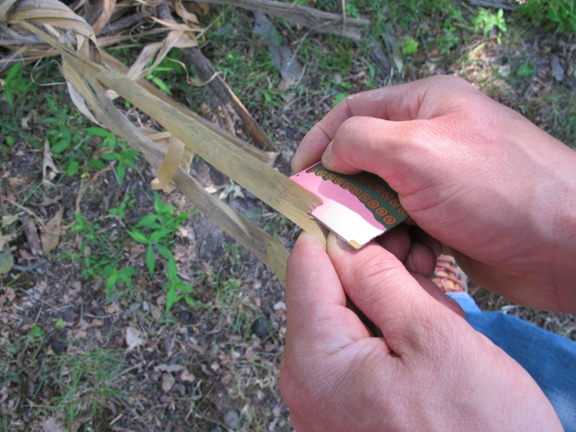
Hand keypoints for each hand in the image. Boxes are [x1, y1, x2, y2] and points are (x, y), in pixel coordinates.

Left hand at [279, 232, 561, 431]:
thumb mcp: (435, 340)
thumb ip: (381, 281)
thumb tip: (342, 238)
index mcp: (315, 361)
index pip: (306, 264)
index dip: (342, 232)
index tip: (380, 221)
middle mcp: (305, 382)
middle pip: (326, 290)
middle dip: (375, 273)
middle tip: (423, 273)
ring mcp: (323, 399)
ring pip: (347, 317)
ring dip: (390, 304)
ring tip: (435, 318)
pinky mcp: (346, 407)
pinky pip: (358, 349)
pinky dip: (390, 334)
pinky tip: (426, 343)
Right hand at [292, 76, 575, 311]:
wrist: (569, 245)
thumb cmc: (496, 188)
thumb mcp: (417, 151)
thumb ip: (360, 142)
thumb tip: (329, 155)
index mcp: (423, 105)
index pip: (352, 113)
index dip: (319, 142)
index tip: (298, 178)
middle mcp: (429, 140)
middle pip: (363, 165)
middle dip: (349, 198)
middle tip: (338, 227)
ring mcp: (439, 183)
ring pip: (381, 205)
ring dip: (379, 231)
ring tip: (395, 250)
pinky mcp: (448, 221)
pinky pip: (406, 232)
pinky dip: (405, 249)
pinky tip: (423, 262)